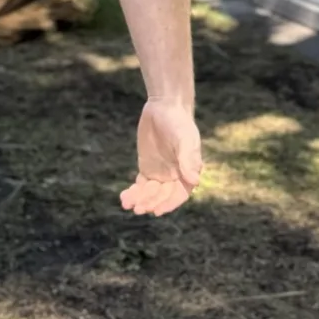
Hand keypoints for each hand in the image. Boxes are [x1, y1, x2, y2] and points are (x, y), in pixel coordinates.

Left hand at [120, 99, 202, 215]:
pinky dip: (133, 192)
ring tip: (127, 204)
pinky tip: (124, 197)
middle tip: (137, 208)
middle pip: (162, 196)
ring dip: (139, 200)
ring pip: (149, 193)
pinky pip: (140, 185)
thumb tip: (195, 181)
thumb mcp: (185, 138)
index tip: (156, 211)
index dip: (168, 204)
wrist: (164, 107)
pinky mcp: (147, 168)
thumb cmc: (179, 122)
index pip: (179, 195)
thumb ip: (188, 159)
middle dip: (150, 203)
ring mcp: (160, 173)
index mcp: (188, 173)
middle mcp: (175, 177)